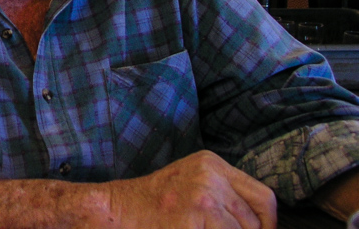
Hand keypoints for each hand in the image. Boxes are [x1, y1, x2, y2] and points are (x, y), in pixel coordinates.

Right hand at [107, 151, 275, 228]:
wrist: (118, 209)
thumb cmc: (154, 204)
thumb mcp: (192, 184)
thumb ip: (224, 195)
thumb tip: (263, 225)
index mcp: (212, 164)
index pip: (264, 197)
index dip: (267, 224)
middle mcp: (210, 174)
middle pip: (256, 220)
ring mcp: (203, 195)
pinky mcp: (195, 215)